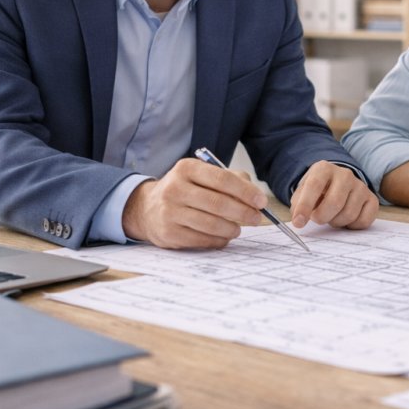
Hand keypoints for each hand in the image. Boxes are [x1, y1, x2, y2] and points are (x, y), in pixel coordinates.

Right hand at [122, 158, 266, 248]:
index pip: (222, 179)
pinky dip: (218, 240)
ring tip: (238, 229)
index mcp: (187, 168)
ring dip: (232, 228)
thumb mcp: (202, 176)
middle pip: (218, 203)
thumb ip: (231, 180)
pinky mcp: (168, 233)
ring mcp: (169, 212)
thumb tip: (254, 195)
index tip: (261, 202)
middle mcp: (175, 188)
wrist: (147, 208)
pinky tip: (223, 237)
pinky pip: (202, 239)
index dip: (246, 192)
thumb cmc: (185, 190)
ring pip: (211, 224)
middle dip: (243, 212)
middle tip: (256, 218)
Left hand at [290, 161, 377, 229]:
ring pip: (349, 214)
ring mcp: (360, 186)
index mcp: (324, 169)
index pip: (314, 186)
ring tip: (332, 216)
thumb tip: (298, 219)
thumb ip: (298, 204)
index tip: (298, 222)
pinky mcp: (372, 199)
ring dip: (336, 222)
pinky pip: (363, 221)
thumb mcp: (302, 192)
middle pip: (334, 202)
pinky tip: (346, 219)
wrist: (337, 185)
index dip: (305, 206)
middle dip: (322, 217)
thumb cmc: (317, 191)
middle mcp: (345, 174)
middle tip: (317, 219)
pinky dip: (352, 226)